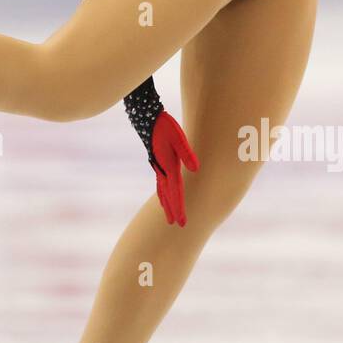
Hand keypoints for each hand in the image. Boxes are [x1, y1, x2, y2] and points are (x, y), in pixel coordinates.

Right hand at [150, 111, 199, 226]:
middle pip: (168, 195)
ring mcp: (157, 167)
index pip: (176, 192)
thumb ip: (187, 154)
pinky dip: (161, 192)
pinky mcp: (156, 162)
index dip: (179, 208)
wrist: (146, 117)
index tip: (182, 222)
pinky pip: (159, 182)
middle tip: (177, 225)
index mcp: (168, 166)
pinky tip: (162, 194)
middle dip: (173, 210)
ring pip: (162, 190)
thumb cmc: (164, 126)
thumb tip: (195, 170)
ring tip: (168, 215)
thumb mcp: (179, 138)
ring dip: (166, 203)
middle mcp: (161, 169)